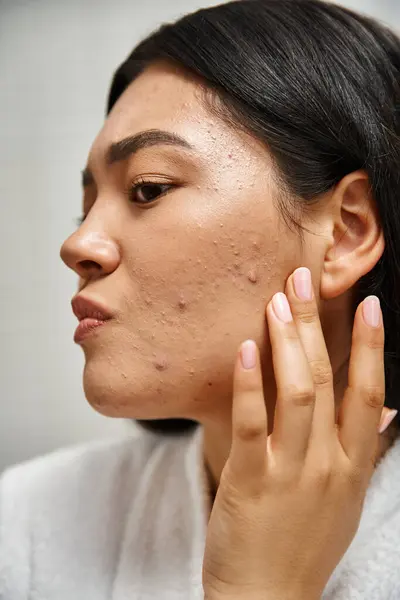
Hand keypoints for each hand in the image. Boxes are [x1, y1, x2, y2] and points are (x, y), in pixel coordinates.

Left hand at [202, 267, 385, 599]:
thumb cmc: (303, 545)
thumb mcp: (346, 500)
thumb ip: (363, 453)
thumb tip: (386, 415)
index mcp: (352, 465)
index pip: (368, 394)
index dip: (370, 347)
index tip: (369, 306)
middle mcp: (327, 463)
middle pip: (327, 380)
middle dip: (317, 325)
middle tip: (304, 280)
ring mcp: (289, 471)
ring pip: (296, 393)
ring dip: (287, 341)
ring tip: (277, 300)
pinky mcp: (249, 480)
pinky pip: (250, 423)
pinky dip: (249, 383)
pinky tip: (244, 349)